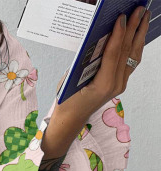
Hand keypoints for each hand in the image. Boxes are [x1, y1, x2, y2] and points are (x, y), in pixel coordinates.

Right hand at [56, 5, 150, 119]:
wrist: (71, 118)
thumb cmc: (68, 100)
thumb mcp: (72, 78)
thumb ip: (87, 60)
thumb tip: (99, 40)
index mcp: (103, 84)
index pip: (113, 54)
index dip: (118, 34)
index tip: (122, 17)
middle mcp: (115, 85)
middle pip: (126, 52)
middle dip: (134, 28)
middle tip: (139, 10)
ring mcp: (120, 85)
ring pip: (133, 55)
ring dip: (139, 35)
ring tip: (144, 17)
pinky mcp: (120, 83)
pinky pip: (131, 62)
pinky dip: (135, 46)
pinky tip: (138, 35)